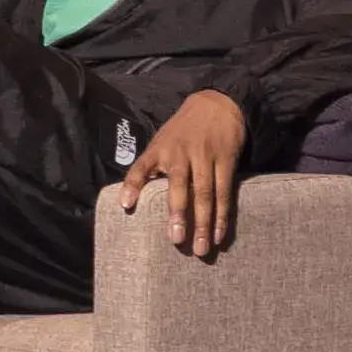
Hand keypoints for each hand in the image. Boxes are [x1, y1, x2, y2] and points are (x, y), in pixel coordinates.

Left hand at [116, 90, 250, 257]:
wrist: (218, 103)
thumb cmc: (183, 130)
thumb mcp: (161, 141)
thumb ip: (150, 166)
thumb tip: (132, 199)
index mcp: (160, 149)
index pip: (141, 167)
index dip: (132, 185)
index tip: (125, 205)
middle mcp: (181, 153)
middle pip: (179, 186)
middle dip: (178, 214)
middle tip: (176, 240)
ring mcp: (205, 156)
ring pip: (204, 193)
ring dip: (203, 222)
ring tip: (201, 248)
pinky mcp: (226, 160)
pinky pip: (224, 191)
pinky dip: (222, 215)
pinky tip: (220, 234)